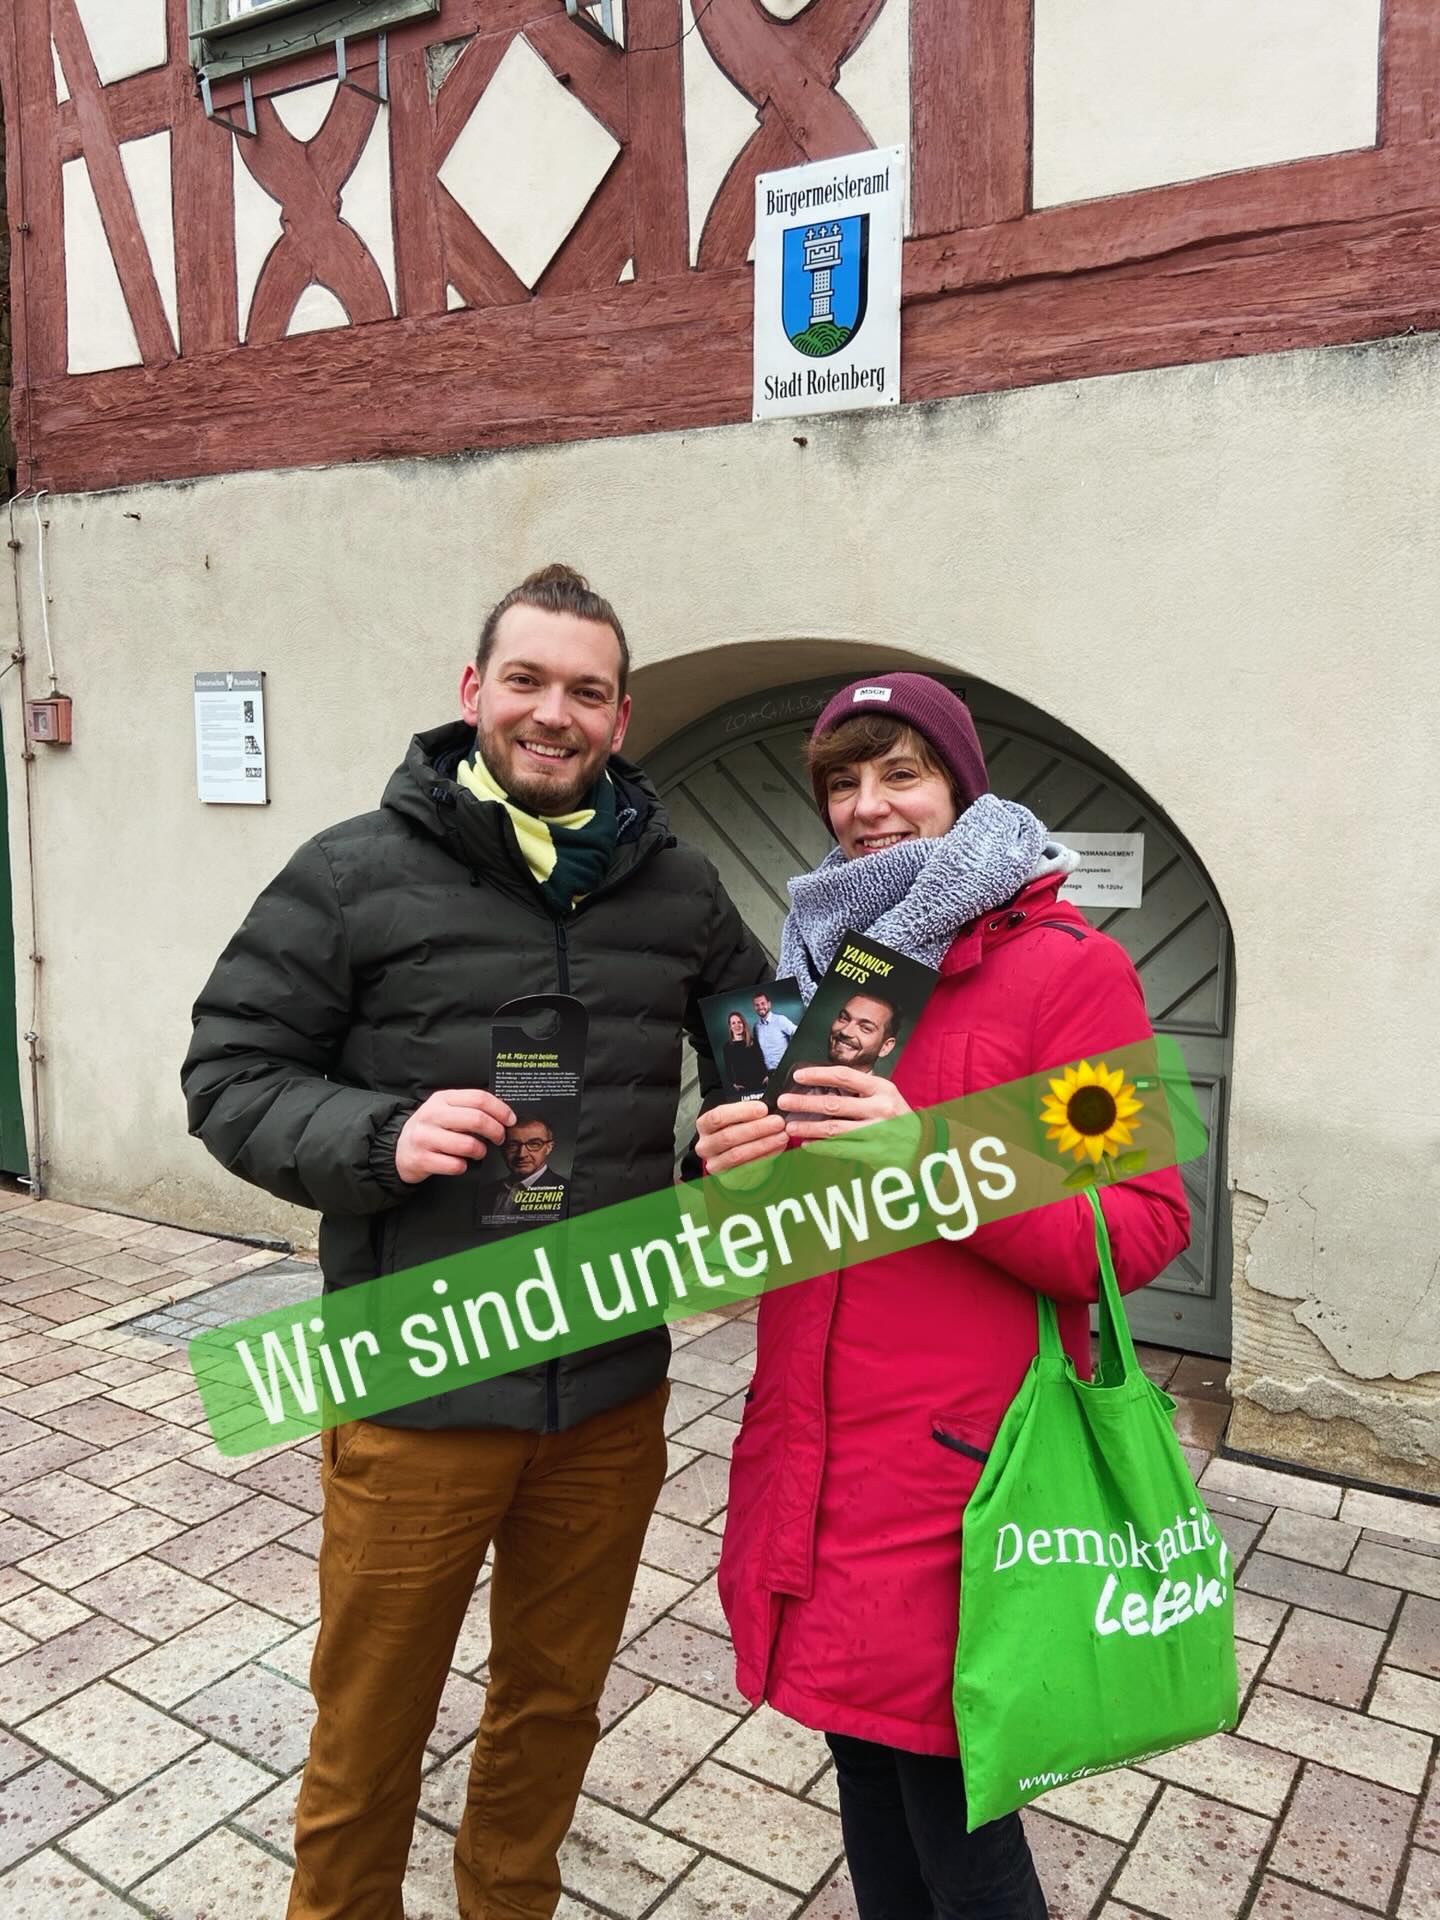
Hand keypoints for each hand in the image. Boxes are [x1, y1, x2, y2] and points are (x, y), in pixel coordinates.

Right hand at [395, 1090, 515, 1184]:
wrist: (399, 1149)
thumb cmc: (431, 1129)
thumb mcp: (445, 1110)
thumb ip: (469, 1108)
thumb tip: (503, 1113)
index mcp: (442, 1098)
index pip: (478, 1098)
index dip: (500, 1109)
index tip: (510, 1120)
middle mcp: (432, 1115)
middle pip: (476, 1119)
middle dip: (496, 1131)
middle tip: (499, 1138)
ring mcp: (425, 1137)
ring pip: (468, 1145)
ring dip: (480, 1151)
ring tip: (479, 1152)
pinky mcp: (422, 1159)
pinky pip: (455, 1165)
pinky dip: (463, 1166)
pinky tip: (460, 1163)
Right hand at [696, 1099, 788, 1174]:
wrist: (732, 1151)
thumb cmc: (735, 1129)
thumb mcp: (737, 1116)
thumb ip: (749, 1111)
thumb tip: (771, 1105)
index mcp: (705, 1124)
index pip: (718, 1116)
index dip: (741, 1112)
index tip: (763, 1109)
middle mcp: (705, 1144)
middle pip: (729, 1136)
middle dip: (757, 1128)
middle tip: (778, 1122)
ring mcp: (713, 1161)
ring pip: (738, 1154)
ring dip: (763, 1144)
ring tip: (782, 1135)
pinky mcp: (725, 1175)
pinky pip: (747, 1166)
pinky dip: (765, 1156)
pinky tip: (778, 1147)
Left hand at [778, 1067, 911, 1139]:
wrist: (923, 1144)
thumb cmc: (897, 1117)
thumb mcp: (885, 1096)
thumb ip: (860, 1091)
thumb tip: (821, 1086)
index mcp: (881, 1088)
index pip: (845, 1076)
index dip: (820, 1075)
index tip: (798, 1076)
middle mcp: (880, 1108)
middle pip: (834, 1104)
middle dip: (804, 1103)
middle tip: (783, 1102)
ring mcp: (878, 1131)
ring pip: (834, 1129)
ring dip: (808, 1128)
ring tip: (790, 1126)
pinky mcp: (875, 1152)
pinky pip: (841, 1149)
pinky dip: (821, 1147)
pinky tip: (807, 1145)